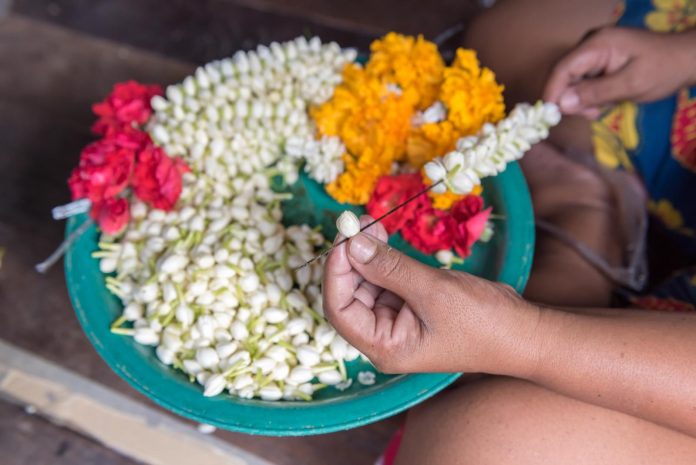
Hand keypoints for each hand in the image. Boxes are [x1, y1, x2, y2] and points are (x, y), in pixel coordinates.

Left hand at [322, 216, 539, 374]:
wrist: (523, 332)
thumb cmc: (481, 321)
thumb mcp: (432, 290)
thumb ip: (389, 267)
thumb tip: (351, 244)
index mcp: (383, 347)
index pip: (340, 310)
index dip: (335, 274)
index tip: (342, 240)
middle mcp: (383, 337)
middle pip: (349, 294)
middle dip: (350, 257)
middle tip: (356, 223)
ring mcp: (397, 321)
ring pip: (366, 283)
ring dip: (365, 253)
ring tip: (369, 222)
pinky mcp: (410, 306)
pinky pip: (386, 279)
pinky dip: (382, 257)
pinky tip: (381, 235)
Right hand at [544, 27, 695, 117]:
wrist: (686, 60)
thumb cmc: (663, 69)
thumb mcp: (630, 85)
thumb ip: (595, 93)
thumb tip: (562, 104)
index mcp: (597, 44)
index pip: (563, 69)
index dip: (552, 93)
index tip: (549, 117)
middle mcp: (590, 44)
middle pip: (564, 75)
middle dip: (570, 99)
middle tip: (590, 114)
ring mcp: (593, 52)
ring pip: (572, 81)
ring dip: (582, 100)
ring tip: (602, 108)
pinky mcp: (598, 61)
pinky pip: (582, 81)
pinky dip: (589, 96)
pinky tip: (605, 101)